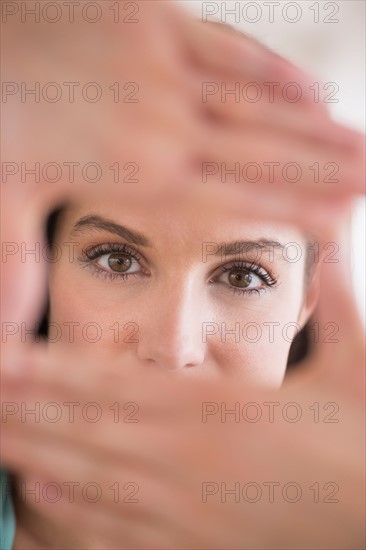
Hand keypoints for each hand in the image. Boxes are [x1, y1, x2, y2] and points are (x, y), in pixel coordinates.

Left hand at [1, 217, 363, 549]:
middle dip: (26, 410)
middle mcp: (195, 456)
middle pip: (90, 428)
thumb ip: (338, 302)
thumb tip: (328, 243)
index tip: (6, 360)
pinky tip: (42, 494)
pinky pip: (126, 529)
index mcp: (227, 407)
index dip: (56, 370)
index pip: (122, 381)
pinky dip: (78, 513)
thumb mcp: (363, 362)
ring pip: (95, 478)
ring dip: (36, 454)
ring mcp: (193, 506)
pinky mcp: (202, 543)